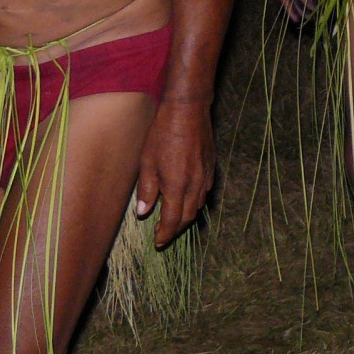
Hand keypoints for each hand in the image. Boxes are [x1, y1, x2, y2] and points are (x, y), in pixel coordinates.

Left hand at [135, 97, 214, 246]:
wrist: (188, 110)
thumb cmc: (163, 134)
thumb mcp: (146, 162)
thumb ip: (146, 189)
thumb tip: (143, 213)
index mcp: (177, 186)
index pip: (172, 221)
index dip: (164, 235)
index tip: (157, 242)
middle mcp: (195, 185)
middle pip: (187, 217)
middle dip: (175, 230)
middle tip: (162, 234)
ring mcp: (205, 176)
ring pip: (197, 206)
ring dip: (185, 216)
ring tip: (172, 218)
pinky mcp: (211, 167)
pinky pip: (204, 192)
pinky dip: (194, 201)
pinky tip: (186, 197)